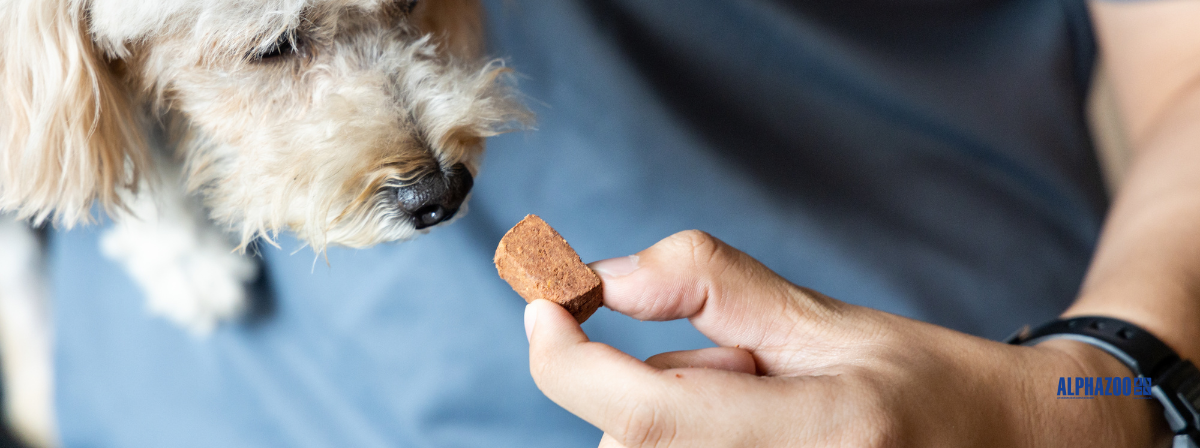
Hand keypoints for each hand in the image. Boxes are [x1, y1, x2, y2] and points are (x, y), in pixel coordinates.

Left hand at [524, 231, 1169, 446]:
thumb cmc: (926, 384)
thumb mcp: (825, 319)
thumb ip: (710, 285)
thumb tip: (599, 276)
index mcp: (825, 431)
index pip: (646, 415)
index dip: (568, 361)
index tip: (545, 306)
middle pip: (632, 446)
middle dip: (649, 392)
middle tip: (743, 370)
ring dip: (673, 428)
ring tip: (768, 413)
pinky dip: (691, 446)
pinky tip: (762, 439)